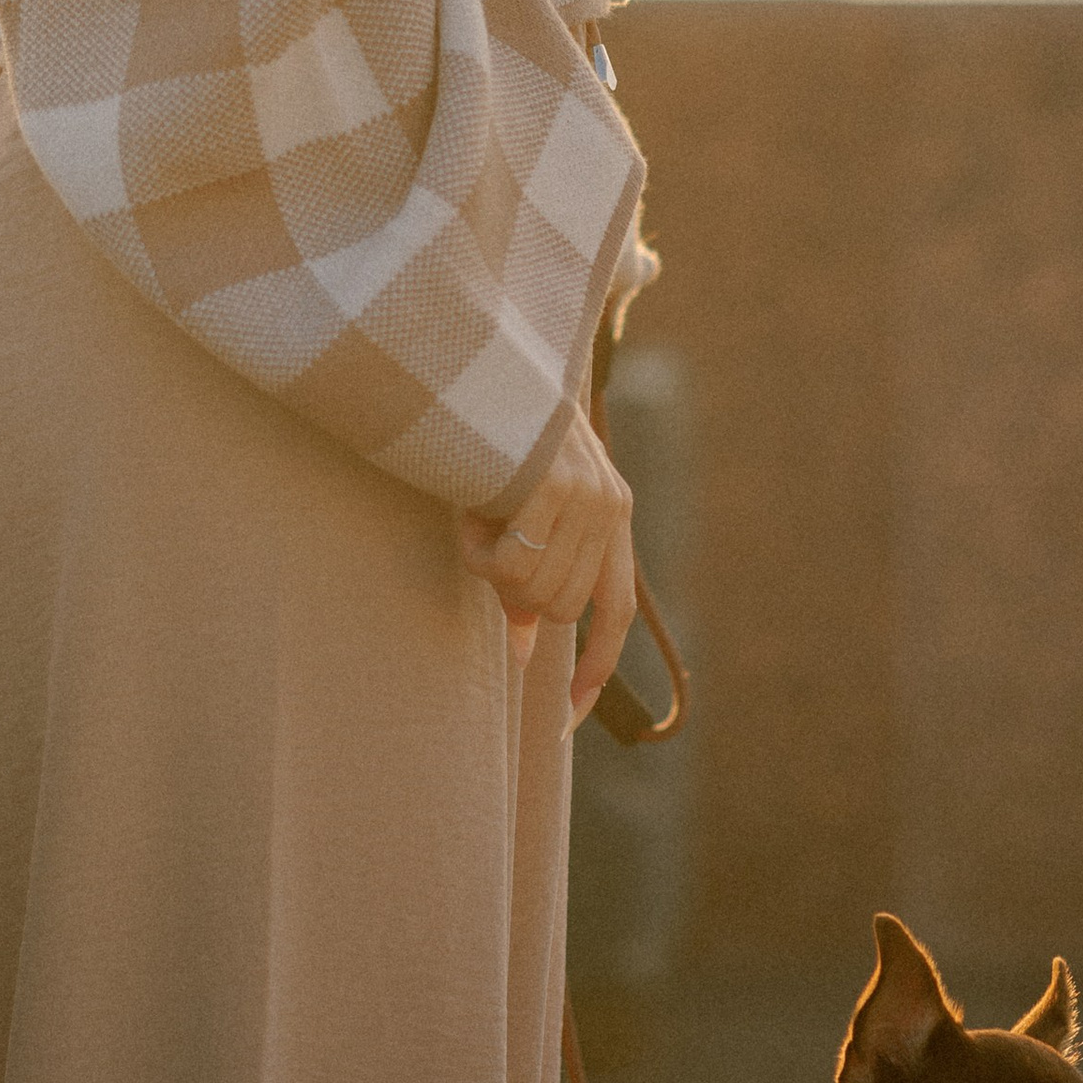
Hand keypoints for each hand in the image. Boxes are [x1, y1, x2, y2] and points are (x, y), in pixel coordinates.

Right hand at [458, 405, 635, 727]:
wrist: (489, 363)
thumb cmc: (496, 444)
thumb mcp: (524, 511)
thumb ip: (534, 574)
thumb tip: (527, 652)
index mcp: (613, 515)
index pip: (614, 612)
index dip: (595, 670)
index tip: (568, 719)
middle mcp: (610, 507)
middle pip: (559, 610)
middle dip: (511, 595)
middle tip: (481, 546)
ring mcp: (586, 496)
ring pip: (532, 592)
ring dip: (490, 570)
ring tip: (475, 519)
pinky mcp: (554, 487)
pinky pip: (509, 565)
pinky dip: (477, 552)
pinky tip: (469, 513)